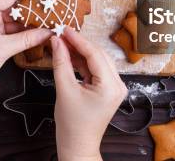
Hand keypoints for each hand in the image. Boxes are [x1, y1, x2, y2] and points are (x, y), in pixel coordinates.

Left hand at [0, 0, 52, 93]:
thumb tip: (48, 32)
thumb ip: (28, 39)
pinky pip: (9, 29)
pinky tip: (35, 32)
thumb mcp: (4, 48)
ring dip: (28, 20)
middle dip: (31, 5)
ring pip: (12, 18)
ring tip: (47, 18)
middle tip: (50, 3)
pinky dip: (21, 30)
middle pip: (13, 5)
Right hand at [51, 27, 127, 160]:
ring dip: (80, 52)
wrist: (77, 146)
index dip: (78, 40)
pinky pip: (96, 70)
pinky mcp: (108, 89)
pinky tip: (69, 56)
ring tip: (62, 44)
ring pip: (97, 61)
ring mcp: (115, 87)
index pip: (94, 54)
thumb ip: (61, 62)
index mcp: (111, 86)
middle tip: (61, 35)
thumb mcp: (64, 90)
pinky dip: (82, 63)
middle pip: (98, 55)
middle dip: (79, 44)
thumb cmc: (72, 124)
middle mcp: (118, 85)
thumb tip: (57, 41)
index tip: (64, 29)